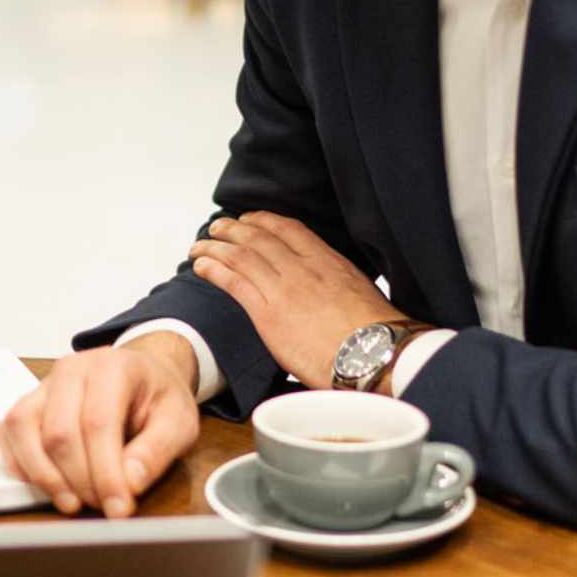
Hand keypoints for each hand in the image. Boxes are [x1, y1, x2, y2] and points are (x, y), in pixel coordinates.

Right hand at [0, 337, 200, 519]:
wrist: (142, 374)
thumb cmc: (158, 397)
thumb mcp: (179, 421)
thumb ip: (157, 450)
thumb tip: (129, 482)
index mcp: (111, 367)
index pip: (98, 423)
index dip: (105, 473)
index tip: (118, 508)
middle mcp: (71, 370)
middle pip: (59, 432)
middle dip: (79, 481)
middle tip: (102, 506)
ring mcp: (44, 385)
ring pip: (23, 429)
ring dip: (44, 475)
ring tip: (72, 502)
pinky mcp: (28, 401)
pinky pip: (8, 431)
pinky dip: (20, 462)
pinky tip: (46, 483)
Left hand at [188, 212, 399, 389]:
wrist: (375, 356)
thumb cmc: (376, 335)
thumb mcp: (363, 294)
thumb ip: (340, 285)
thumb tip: (334, 292)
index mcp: (328, 262)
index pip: (289, 229)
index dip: (264, 221)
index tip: (251, 220)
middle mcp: (303, 269)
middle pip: (259, 238)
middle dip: (234, 229)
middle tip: (218, 227)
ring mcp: (283, 289)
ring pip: (240, 256)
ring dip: (215, 246)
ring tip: (200, 244)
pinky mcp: (268, 314)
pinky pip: (233, 282)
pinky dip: (214, 269)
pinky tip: (202, 265)